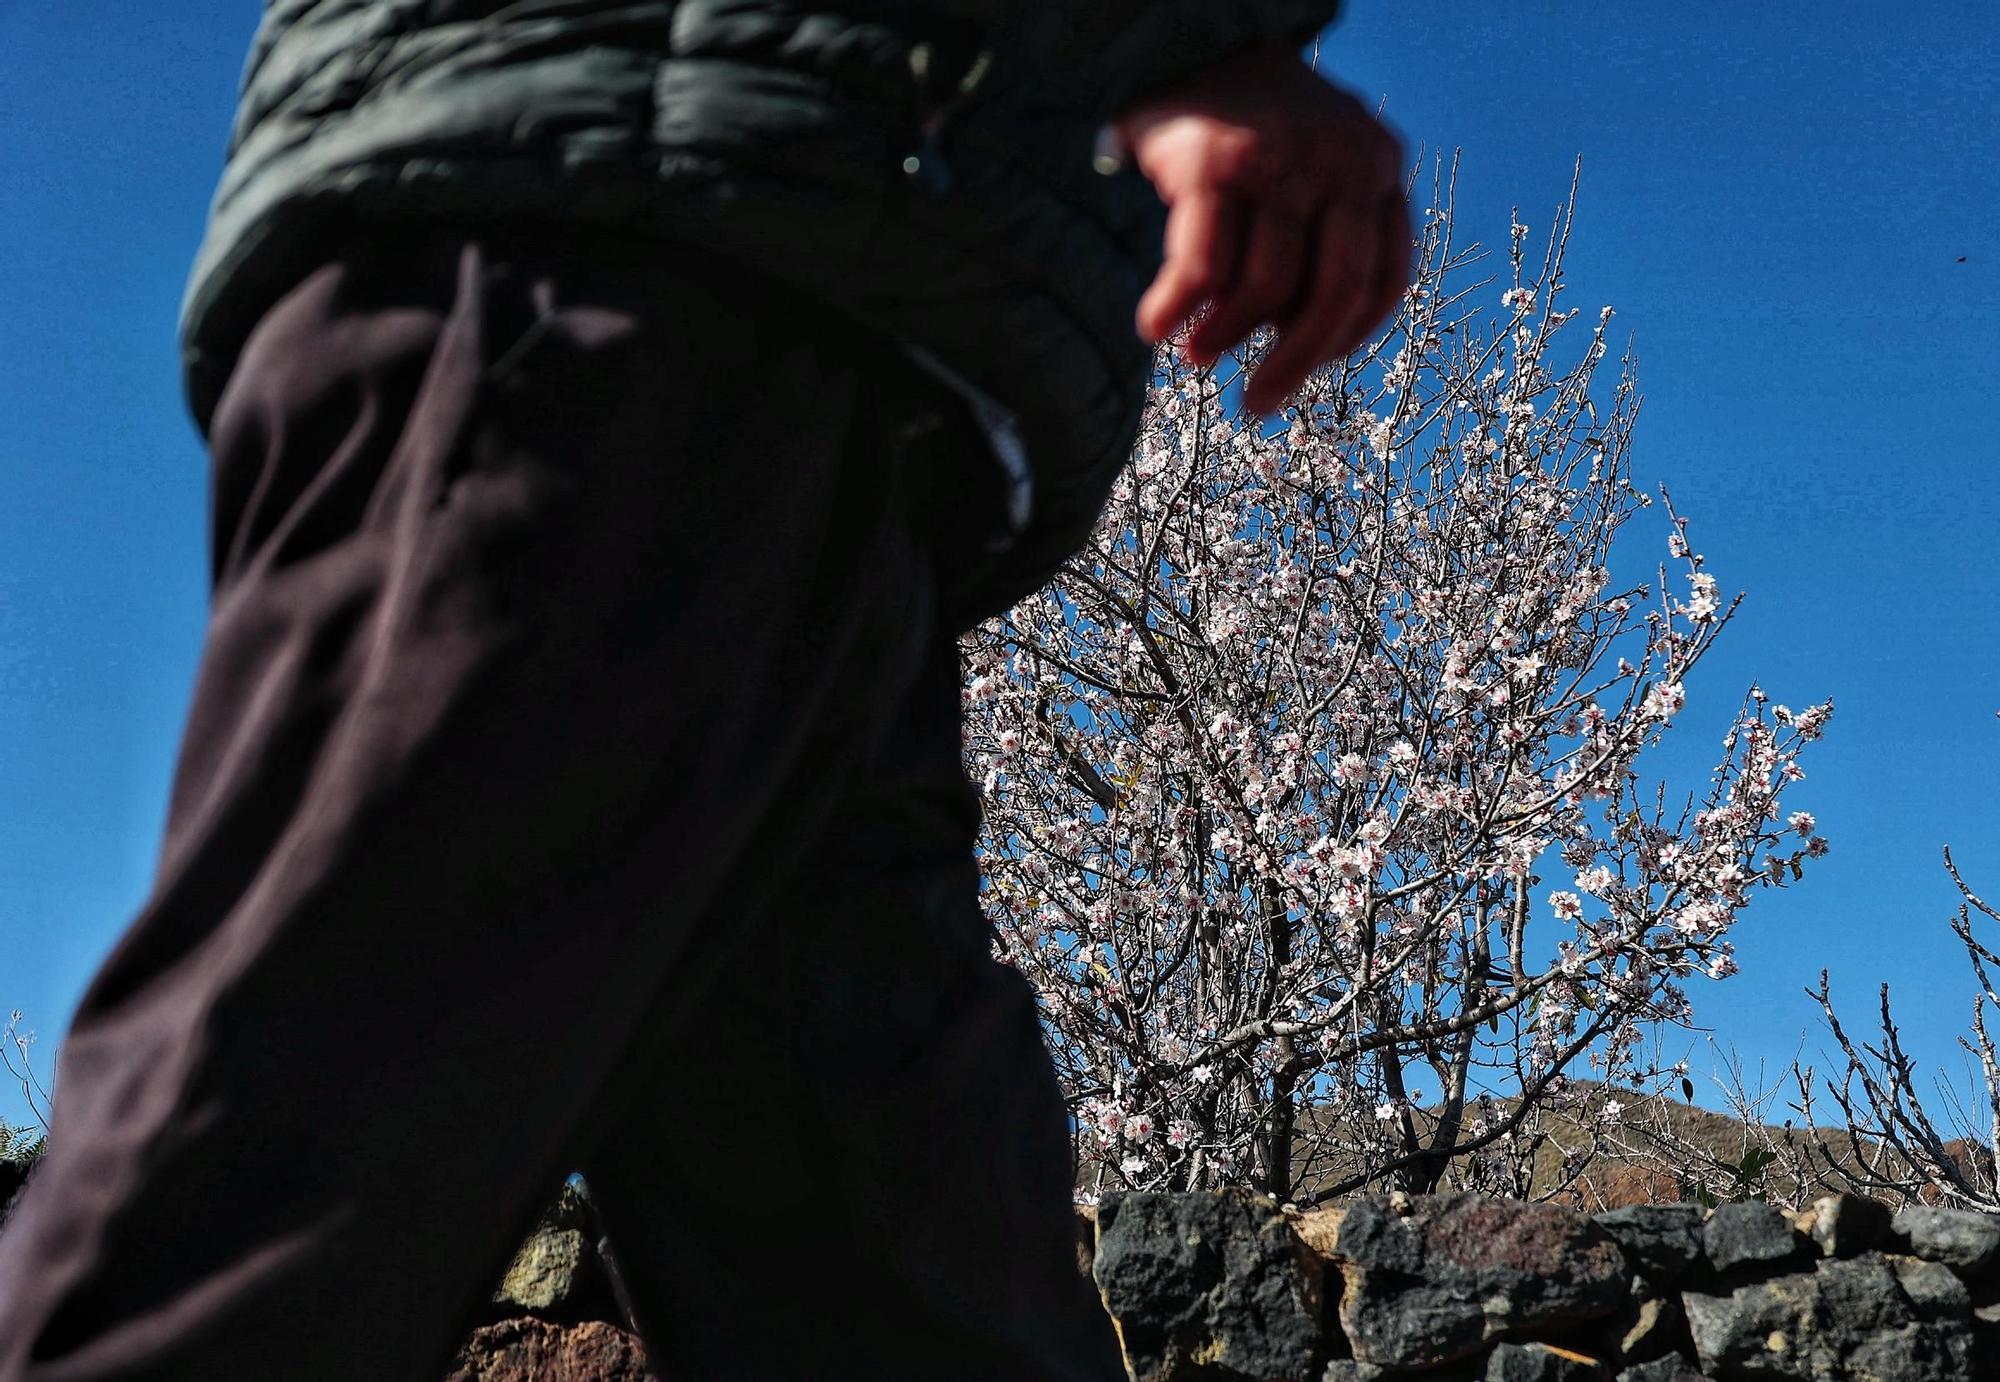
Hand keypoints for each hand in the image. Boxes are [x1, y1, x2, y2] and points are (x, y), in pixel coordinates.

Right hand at [1113, 43, 1410, 414]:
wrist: (1186, 42)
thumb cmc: (1249, 127)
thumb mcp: (1312, 166)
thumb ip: (1321, 233)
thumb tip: (1290, 345)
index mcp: (1379, 165)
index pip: (1386, 277)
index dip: (1347, 337)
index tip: (1307, 368)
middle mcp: (1340, 160)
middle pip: (1333, 291)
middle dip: (1293, 363)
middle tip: (1258, 405)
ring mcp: (1278, 160)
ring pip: (1263, 286)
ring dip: (1224, 337)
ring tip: (1195, 355)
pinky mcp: (1214, 164)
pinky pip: (1202, 266)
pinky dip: (1175, 308)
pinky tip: (1155, 327)